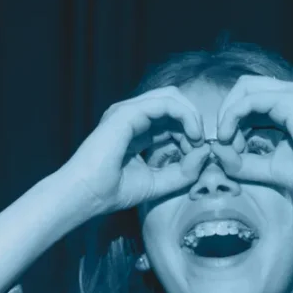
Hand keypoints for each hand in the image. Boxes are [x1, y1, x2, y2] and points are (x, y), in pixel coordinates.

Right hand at [54, 87, 213, 219]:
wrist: (86, 196)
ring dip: (191, 116)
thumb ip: (184, 171)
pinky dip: (184, 115)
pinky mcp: (127, 113)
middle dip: (193, 123)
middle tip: (200, 147)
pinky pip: (164, 103)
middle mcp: (132, 116)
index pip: (172, 119)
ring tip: (198, 139)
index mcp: (136, 130)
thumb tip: (206, 152)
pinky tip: (192, 135)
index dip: (191, 133)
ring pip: (171, 97)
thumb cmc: (113, 191)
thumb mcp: (158, 183)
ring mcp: (128, 112)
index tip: (199, 156)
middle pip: (174, 104)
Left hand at [211, 75, 292, 198]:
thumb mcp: (271, 167)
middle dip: (227, 113)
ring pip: (245, 88)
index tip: (231, 149)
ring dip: (228, 115)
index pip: (252, 98)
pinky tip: (230, 137)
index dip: (233, 120)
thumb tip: (216, 152)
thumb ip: (243, 161)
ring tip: (230, 144)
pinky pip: (250, 99)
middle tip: (226, 144)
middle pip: (245, 87)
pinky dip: (233, 116)